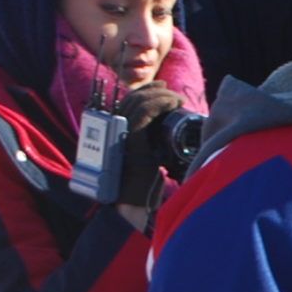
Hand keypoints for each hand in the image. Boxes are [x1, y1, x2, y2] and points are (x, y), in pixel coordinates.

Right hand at [114, 82, 194, 205]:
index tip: (163, 87)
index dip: (146, 91)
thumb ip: (154, 146)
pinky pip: (143, 113)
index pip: (128, 102)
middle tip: (171, 91)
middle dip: (154, 90)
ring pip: (138, 102)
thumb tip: (172, 136)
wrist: (137, 204)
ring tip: (177, 100)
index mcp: (117, 133)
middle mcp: (114, 131)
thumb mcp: (151, 159)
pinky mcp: (129, 140)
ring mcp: (119, 134)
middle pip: (132, 98)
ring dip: (161, 96)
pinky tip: (173, 104)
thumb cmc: (145, 186)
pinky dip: (160, 103)